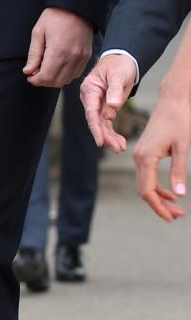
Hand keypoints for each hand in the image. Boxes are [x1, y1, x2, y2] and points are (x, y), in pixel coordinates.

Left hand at [23, 7, 92, 88]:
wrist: (76, 7)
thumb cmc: (57, 16)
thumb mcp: (38, 32)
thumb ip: (33, 54)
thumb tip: (28, 70)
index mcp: (58, 51)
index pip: (46, 77)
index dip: (35, 80)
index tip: (30, 76)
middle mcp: (72, 57)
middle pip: (56, 82)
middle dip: (43, 81)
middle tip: (36, 72)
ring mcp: (81, 58)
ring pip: (66, 80)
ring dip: (54, 79)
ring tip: (47, 68)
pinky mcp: (86, 57)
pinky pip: (76, 74)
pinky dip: (66, 75)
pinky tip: (58, 66)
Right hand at [80, 54, 137, 151]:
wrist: (122, 60)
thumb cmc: (119, 65)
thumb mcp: (118, 75)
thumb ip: (115, 90)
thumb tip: (113, 106)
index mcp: (90, 89)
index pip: (91, 111)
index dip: (95, 127)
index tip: (100, 141)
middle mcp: (90, 99)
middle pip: (95, 121)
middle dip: (105, 136)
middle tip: (117, 148)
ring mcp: (97, 105)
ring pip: (101, 125)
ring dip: (110, 138)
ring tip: (120, 148)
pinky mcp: (105, 109)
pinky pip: (107, 124)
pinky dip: (113, 134)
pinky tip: (120, 143)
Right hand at [132, 89, 190, 220]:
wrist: (173, 101)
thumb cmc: (179, 121)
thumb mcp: (182, 147)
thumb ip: (179, 171)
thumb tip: (180, 195)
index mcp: (145, 157)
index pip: (147, 191)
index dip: (158, 207)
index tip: (171, 218)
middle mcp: (138, 157)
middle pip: (145, 190)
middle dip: (160, 206)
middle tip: (178, 216)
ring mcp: (139, 155)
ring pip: (146, 184)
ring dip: (160, 198)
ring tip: (177, 209)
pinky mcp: (144, 152)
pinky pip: (147, 175)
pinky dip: (158, 187)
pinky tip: (171, 194)